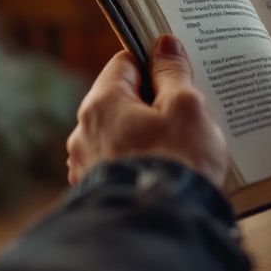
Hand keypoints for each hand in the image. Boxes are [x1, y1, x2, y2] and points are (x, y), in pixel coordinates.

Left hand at [67, 35, 227, 188]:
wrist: (164, 225)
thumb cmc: (177, 162)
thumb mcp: (186, 106)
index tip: (177, 73)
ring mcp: (86, 164)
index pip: (124, 63)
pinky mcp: (96, 191)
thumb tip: (164, 45)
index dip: (154, 64)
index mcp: (102, 103)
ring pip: (120, 133)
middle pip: (121, 100)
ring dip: (144, 135)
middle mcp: (84, 132)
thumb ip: (173, 72)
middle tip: (185, 114)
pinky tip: (163, 172)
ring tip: (178, 149)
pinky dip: (138, 163)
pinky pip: (118, 163)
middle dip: (152, 103)